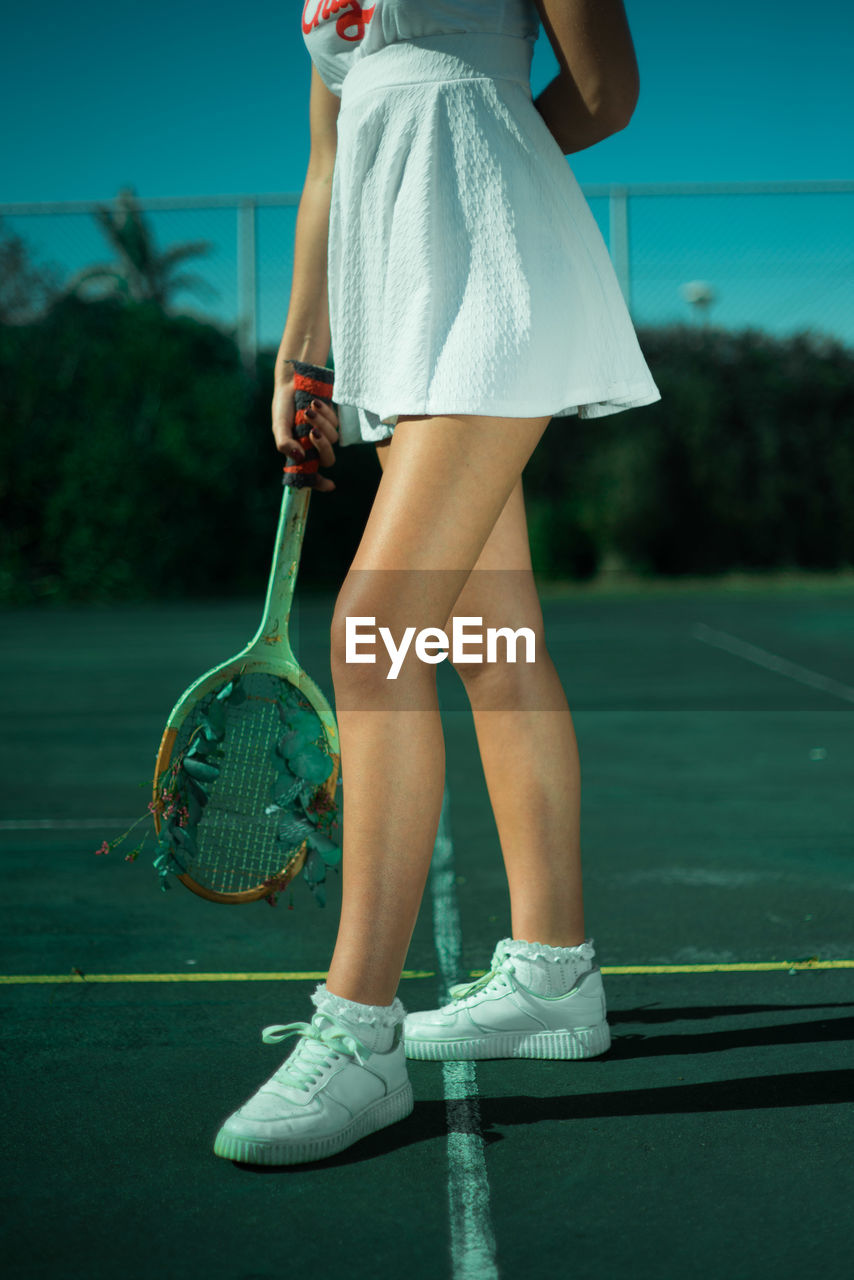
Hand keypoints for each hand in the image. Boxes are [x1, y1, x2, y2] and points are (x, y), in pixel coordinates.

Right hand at [272, 377, 339, 492]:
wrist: (293, 382)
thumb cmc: (283, 406)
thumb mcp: (279, 426)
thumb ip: (285, 443)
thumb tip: (300, 458)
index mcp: (300, 453)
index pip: (311, 474)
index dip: (320, 483)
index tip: (330, 485)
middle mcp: (313, 447)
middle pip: (328, 460)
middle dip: (323, 448)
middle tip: (312, 432)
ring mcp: (324, 434)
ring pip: (333, 439)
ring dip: (321, 424)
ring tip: (307, 410)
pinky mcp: (332, 420)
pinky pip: (336, 423)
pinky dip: (325, 413)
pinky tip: (314, 402)